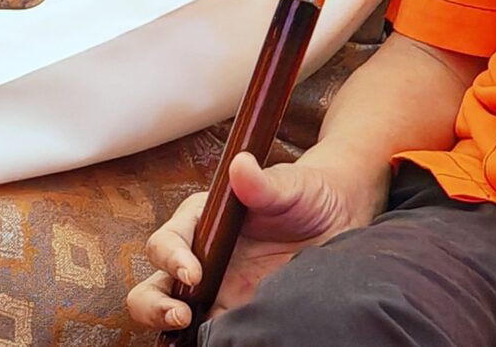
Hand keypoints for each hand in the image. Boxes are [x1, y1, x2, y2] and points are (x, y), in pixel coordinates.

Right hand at [126, 150, 381, 330]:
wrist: (341, 220)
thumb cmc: (308, 194)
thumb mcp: (291, 186)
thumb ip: (264, 182)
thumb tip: (241, 165)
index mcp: (202, 222)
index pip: (167, 242)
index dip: (171, 258)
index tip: (194, 273)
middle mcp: (201, 259)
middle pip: (155, 286)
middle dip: (154, 305)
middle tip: (180, 317)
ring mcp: (217, 291)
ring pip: (172, 316)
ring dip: (170, 327)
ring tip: (190, 333)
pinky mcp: (236, 315)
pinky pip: (212, 334)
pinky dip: (210, 341)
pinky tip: (228, 341)